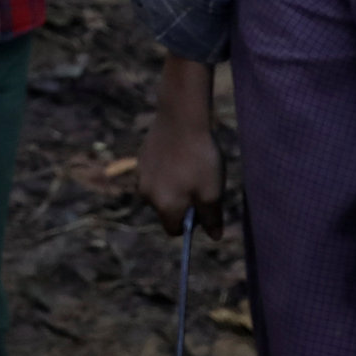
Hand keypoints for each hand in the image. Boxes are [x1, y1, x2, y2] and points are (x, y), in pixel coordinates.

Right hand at [137, 55, 223, 236]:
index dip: (191, 223)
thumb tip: (214, 237)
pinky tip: (180, 154)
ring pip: (160, 191)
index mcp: (165, 207)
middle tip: (200, 184)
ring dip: (174, 186)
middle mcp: (147, 195)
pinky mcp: (141, 158)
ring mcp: (141, 175)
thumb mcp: (212, 193)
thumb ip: (212, 218)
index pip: (174, 230)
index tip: (203, 207)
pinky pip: (155, 173)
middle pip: (166, 210)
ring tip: (190, 166)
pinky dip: (167, 170)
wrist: (181, 118)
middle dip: (182, 203)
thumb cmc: (200, 159)